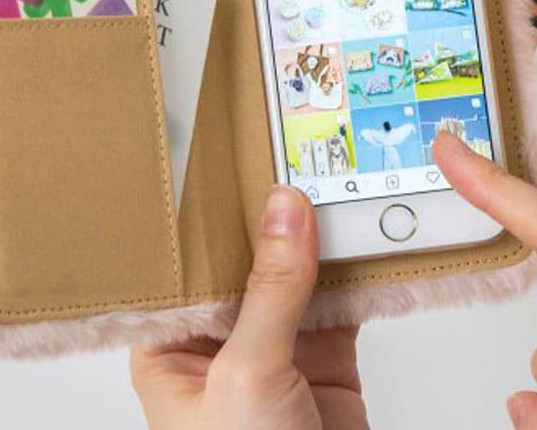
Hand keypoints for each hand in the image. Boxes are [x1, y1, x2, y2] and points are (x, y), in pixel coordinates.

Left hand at [130, 185, 367, 429]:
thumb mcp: (245, 376)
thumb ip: (269, 293)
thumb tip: (284, 213)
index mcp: (173, 346)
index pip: (192, 263)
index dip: (214, 215)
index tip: (237, 165)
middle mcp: (222, 342)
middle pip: (249, 264)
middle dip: (273, 220)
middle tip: (294, 161)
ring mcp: (276, 350)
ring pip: (297, 278)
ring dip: (318, 241)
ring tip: (332, 188)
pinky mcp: (323, 359)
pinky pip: (340, 302)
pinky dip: (356, 274)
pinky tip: (363, 240)